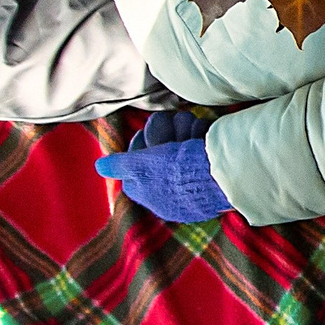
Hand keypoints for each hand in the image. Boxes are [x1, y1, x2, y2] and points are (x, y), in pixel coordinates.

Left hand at [95, 121, 229, 220]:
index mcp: (152, 193)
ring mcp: (196, 174)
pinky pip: (202, 139)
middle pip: (158, 145)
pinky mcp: (216, 162)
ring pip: (179, 136)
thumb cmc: (177, 173)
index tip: (148, 139)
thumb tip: (100, 167)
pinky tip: (203, 137)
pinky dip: (201, 134)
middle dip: (163, 135)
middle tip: (172, 138)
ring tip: (191, 136)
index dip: (140, 143)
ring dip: (183, 130)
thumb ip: (119, 165)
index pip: (137, 160)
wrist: (224, 173)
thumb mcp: (140, 167)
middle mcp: (172, 186)